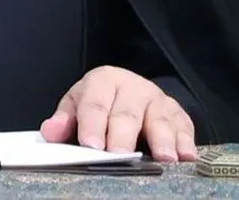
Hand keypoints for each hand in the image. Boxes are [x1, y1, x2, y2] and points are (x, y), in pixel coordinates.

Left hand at [39, 66, 196, 161]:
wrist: (132, 92)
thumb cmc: (101, 103)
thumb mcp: (78, 105)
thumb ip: (66, 119)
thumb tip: (51, 131)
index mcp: (104, 81)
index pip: (95, 102)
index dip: (92, 123)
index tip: (91, 145)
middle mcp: (133, 88)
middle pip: (127, 113)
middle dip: (123, 135)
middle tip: (120, 155)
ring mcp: (158, 101)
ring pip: (159, 119)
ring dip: (162, 139)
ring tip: (163, 158)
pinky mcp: (178, 115)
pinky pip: (184, 128)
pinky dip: (186, 142)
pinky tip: (187, 157)